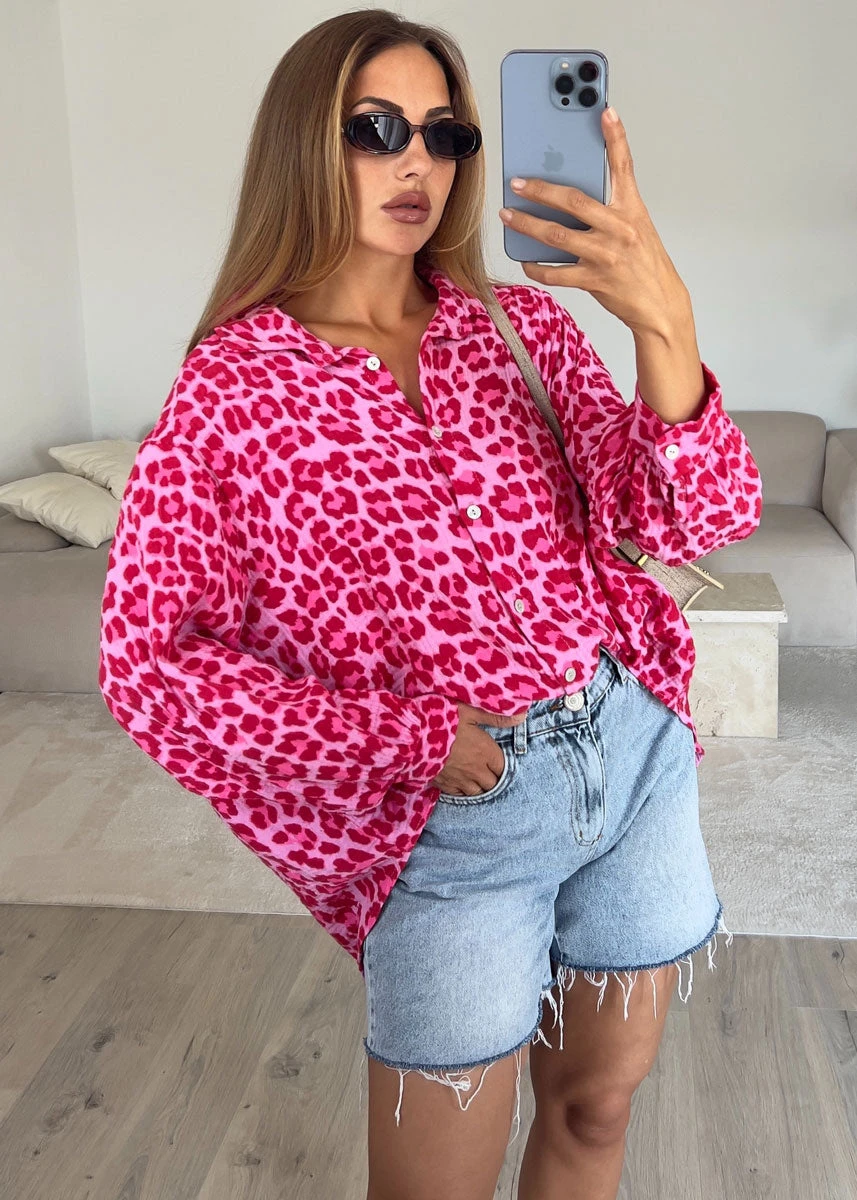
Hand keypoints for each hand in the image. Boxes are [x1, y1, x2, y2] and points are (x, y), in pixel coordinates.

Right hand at [430, 703, 525, 796]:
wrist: (413, 738)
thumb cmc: (442, 720)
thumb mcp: (470, 711)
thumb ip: (496, 717)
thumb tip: (521, 717)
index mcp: (486, 751)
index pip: (503, 767)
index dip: (501, 765)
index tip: (496, 760)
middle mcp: (476, 770)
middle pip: (492, 784)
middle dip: (492, 778)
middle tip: (486, 769)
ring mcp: (459, 780)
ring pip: (477, 792)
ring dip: (478, 786)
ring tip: (473, 777)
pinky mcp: (444, 785)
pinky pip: (458, 794)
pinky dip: (461, 790)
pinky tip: (458, 782)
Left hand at [498, 107, 691, 338]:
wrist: (660, 304)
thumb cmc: (645, 263)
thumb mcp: (636, 227)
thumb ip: (610, 208)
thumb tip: (572, 196)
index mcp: (632, 210)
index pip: (624, 167)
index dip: (616, 138)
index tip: (605, 112)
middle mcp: (619, 229)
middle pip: (573, 201)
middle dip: (540, 189)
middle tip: (516, 182)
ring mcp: (606, 255)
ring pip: (557, 235)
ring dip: (527, 224)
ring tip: (508, 216)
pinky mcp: (595, 281)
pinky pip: (557, 273)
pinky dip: (537, 267)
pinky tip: (525, 260)